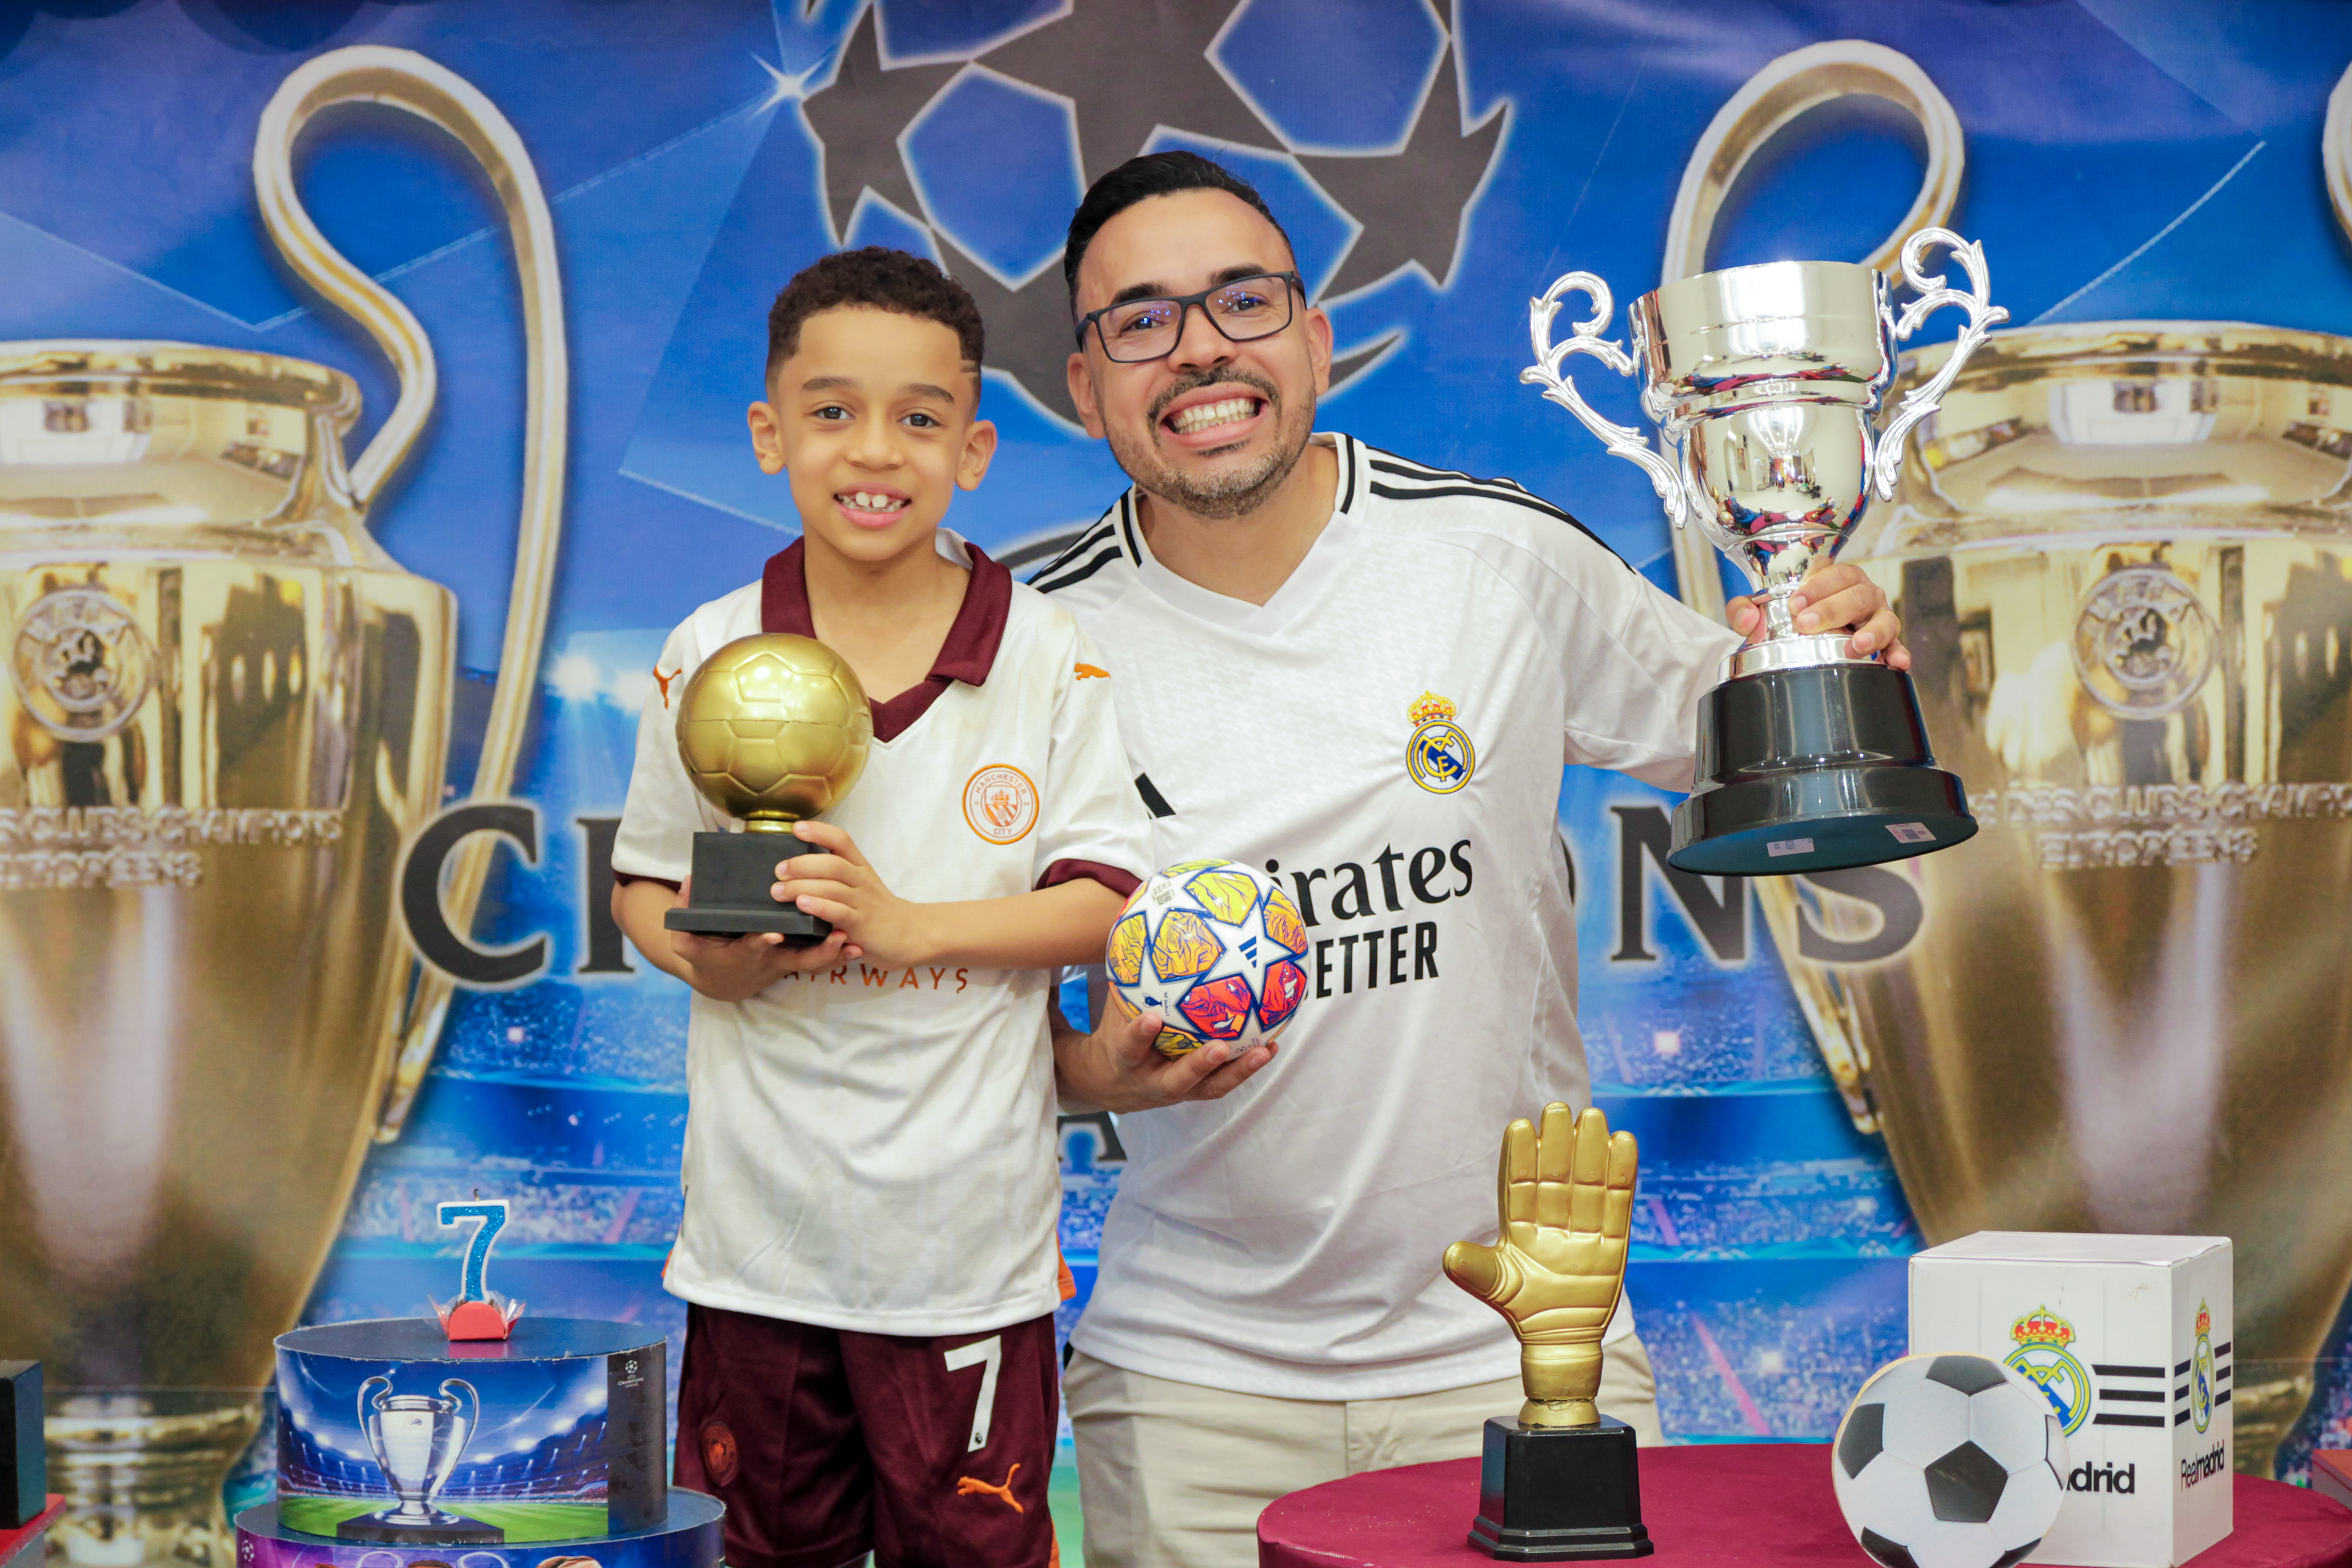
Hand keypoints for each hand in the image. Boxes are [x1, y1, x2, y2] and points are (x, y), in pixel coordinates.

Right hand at [664, 877, 852, 1001]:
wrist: (720, 982)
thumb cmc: (704, 957)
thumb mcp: (686, 941)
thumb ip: (684, 915)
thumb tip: (688, 881)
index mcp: (743, 953)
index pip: (753, 946)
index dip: (762, 941)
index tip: (773, 932)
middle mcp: (770, 959)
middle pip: (797, 960)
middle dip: (819, 952)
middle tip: (839, 937)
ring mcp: (786, 961)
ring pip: (815, 962)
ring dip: (836, 955)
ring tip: (857, 943)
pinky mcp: (796, 958)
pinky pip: (820, 961)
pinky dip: (838, 956)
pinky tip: (858, 945)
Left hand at [768, 820, 931, 964]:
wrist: (909, 934)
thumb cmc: (875, 908)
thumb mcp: (861, 883)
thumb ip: (835, 873)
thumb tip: (795, 864)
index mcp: (859, 866)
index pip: (841, 840)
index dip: (819, 831)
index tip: (796, 828)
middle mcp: (861, 880)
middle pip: (832, 864)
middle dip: (802, 864)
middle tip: (778, 870)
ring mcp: (862, 902)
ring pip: (832, 887)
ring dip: (802, 886)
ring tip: (778, 891)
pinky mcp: (862, 925)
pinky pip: (839, 912)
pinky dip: (819, 906)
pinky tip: (802, 905)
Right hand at [1053, 998, 1275, 1113]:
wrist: (1109, 1083)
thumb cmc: (1116, 1034)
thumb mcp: (1112, 1010)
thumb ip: (1126, 980)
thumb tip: (1137, 926)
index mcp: (1125, 1059)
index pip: (1129, 1046)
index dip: (1139, 1035)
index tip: (1151, 1019)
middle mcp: (1152, 1081)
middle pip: (1176, 1080)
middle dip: (1198, 1065)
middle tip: (1219, 1047)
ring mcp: (1178, 1090)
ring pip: (1210, 1087)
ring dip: (1238, 1070)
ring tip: (1264, 1049)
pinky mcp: (1197, 1091)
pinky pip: (1224, 1081)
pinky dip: (1247, 1065)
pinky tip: (1271, 1045)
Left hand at [1442, 1103, 1636, 1427]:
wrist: (1559, 1338)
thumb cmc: (1522, 1308)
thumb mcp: (1498, 1288)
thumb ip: (1476, 1271)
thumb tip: (1450, 1254)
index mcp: (1521, 1226)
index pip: (1521, 1185)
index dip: (1521, 1157)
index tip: (1519, 1126)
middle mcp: (1552, 1221)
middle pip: (1556, 1176)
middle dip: (1557, 1144)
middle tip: (1557, 1107)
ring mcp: (1584, 1229)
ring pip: (1587, 1183)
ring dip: (1590, 1151)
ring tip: (1591, 1116)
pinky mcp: (1613, 1242)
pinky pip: (1618, 1204)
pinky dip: (1621, 1175)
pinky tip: (1623, 1142)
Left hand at [1728, 562, 1910, 669]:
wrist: (1806, 636)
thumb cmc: (1791, 616)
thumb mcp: (1763, 609)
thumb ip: (1744, 609)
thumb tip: (1746, 619)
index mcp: (1835, 578)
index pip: (1833, 572)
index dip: (1816, 585)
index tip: (1796, 603)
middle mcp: (1861, 592)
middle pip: (1856, 594)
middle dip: (1832, 609)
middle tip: (1808, 625)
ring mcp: (1877, 616)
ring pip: (1883, 618)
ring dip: (1872, 632)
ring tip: (1857, 646)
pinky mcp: (1886, 640)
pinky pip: (1897, 645)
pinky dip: (1899, 653)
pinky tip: (1897, 663)